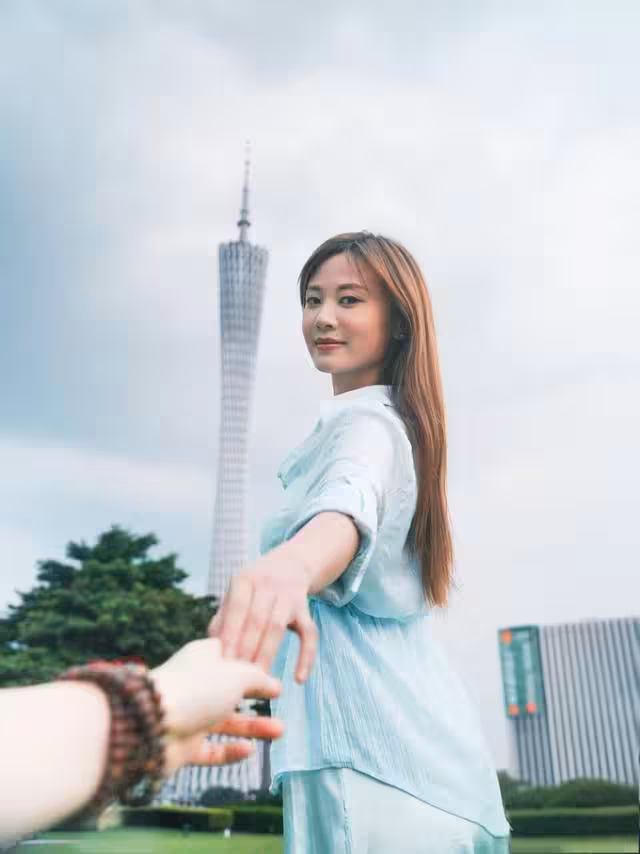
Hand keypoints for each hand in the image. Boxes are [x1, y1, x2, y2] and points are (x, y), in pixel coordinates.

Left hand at [151, 638, 283, 774]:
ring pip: (225, 722)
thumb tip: (275, 685)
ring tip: (280, 731)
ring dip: (252, 726)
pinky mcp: (183, 745)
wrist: (149, 726)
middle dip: (257, 697)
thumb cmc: (196, 689)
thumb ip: (259, 679)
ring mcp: (189, 715)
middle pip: (231, 690)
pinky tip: (249, 750)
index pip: (230, 654)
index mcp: (204, 658)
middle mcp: (196, 685)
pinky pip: (211, 749)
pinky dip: (229, 751)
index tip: (272, 666)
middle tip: (280, 700)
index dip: (251, 660)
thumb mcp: (237, 675)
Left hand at [208, 547, 317, 683]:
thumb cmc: (254, 588)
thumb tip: (212, 651)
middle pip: (257, 619)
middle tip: (237, 677)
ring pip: (278, 626)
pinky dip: (306, 656)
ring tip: (259, 680)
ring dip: (267, 653)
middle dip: (247, 649)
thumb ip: (224, 618)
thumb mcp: (237, 593)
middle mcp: (267, 584)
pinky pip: (309, 634)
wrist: (289, 564)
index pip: (237, 609)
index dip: (231, 635)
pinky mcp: (305, 609)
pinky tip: (299, 679)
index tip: (223, 663)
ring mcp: (288, 595)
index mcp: (244, 580)